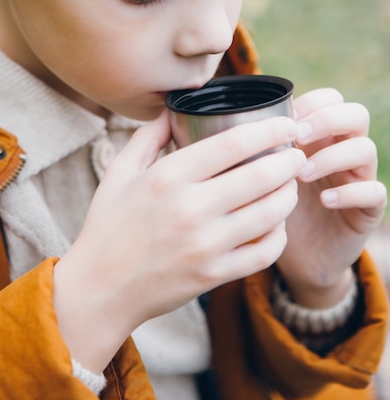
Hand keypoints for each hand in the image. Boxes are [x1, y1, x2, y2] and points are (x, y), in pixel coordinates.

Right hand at [53, 110, 304, 371]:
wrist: (100, 289)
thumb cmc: (108, 226)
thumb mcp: (119, 173)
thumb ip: (147, 137)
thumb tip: (171, 110)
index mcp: (168, 176)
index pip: (234, 143)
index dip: (270, 131)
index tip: (287, 125)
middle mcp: (190, 208)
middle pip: (261, 174)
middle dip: (290, 160)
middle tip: (299, 154)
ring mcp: (205, 244)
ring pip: (270, 212)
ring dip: (289, 194)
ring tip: (291, 184)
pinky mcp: (213, 275)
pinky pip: (264, 252)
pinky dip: (279, 235)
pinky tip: (277, 223)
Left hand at [277, 88, 386, 306]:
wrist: (295, 256)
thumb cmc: (274, 206)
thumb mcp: (261, 174)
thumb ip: (256, 148)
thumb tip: (221, 125)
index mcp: (320, 135)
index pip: (331, 99)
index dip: (313, 102)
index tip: (286, 120)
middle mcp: (343, 150)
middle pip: (356, 114)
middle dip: (327, 120)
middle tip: (299, 138)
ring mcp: (359, 177)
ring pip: (366, 148)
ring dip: (332, 157)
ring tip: (302, 174)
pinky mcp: (368, 208)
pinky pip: (375, 191)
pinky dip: (350, 193)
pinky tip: (324, 200)